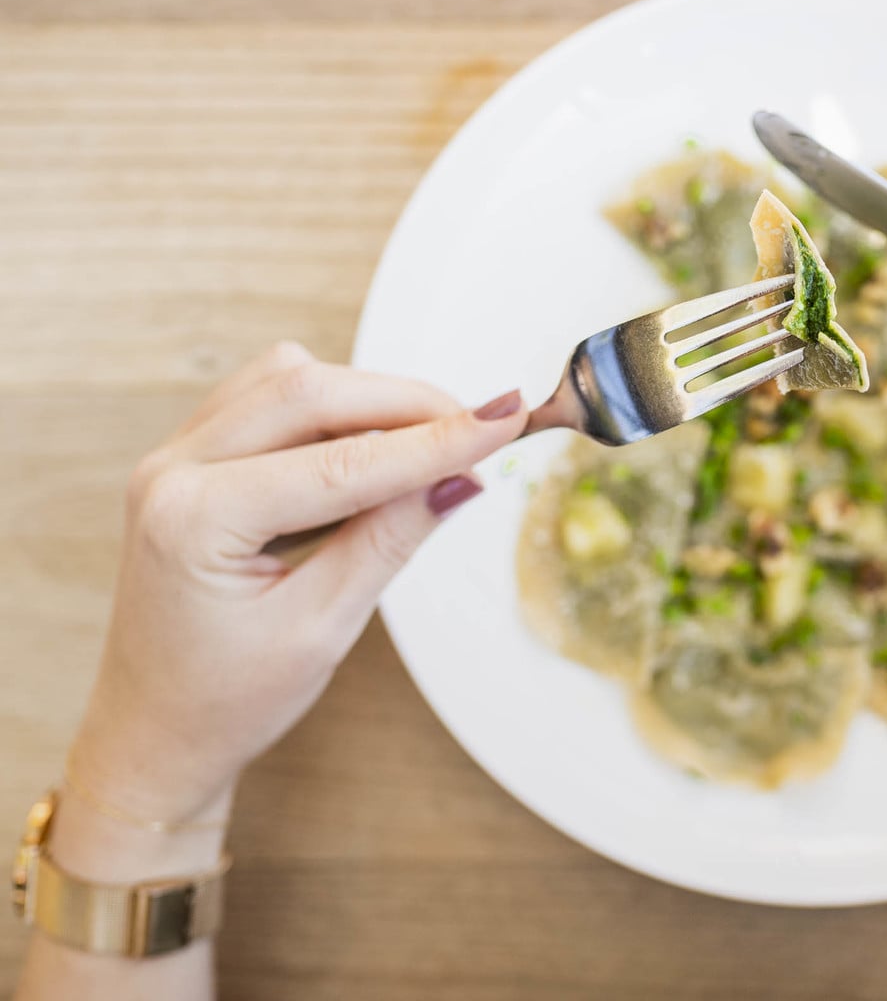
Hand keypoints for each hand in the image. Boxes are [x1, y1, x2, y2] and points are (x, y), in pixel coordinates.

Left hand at [67, 342, 526, 823]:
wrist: (157, 731)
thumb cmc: (225, 698)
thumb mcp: (321, 628)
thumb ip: (388, 540)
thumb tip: (457, 479)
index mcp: (194, 521)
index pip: (342, 462)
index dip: (434, 441)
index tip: (503, 422)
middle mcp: (172, 472)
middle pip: (309, 391)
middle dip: (406, 404)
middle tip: (482, 430)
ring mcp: (176, 458)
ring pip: (288, 381)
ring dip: (369, 401)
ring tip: (431, 447)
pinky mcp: (193, 458)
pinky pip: (268, 399)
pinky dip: (333, 411)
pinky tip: (374, 452)